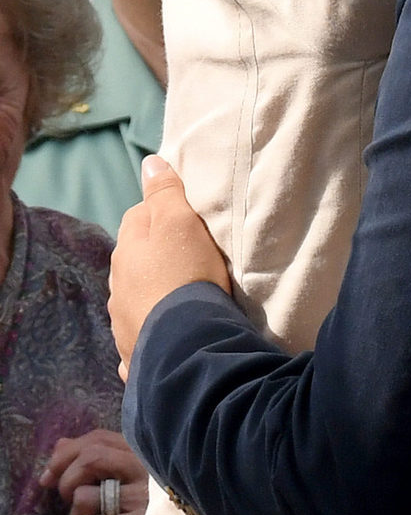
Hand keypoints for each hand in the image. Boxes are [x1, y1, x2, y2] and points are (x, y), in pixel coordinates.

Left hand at [38, 429, 148, 514]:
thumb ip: (99, 457)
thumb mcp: (130, 480)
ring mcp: (144, 499)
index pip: (99, 439)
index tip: (49, 476)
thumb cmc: (153, 513)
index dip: (66, 454)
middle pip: (91, 458)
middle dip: (66, 481)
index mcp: (144, 455)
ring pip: (85, 497)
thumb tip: (60, 444)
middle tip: (66, 503)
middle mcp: (146, 470)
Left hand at [110, 154, 230, 378]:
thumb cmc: (186, 274)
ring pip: (136, 297)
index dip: (163, 215)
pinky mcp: (135, 351)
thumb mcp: (180, 223)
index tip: (189, 222)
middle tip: (189, 260)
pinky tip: (163, 337)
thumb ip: (165, 192)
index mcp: (126, 250)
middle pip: (135, 259)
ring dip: (152, 294)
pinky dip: (150, 332)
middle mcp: (117, 285)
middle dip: (156, 257)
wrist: (186, 344)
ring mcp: (123, 321)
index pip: (138, 217)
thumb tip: (149, 162)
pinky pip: (141, 336)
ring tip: (180, 299)